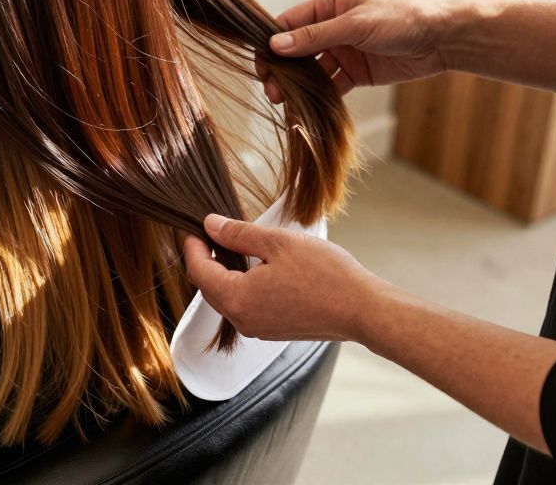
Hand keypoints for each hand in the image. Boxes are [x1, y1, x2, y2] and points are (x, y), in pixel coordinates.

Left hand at [182, 215, 388, 341]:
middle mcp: (242, 319)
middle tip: (212, 233)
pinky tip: (255, 268)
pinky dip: (241, 287)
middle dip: (205, 260)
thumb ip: (238, 234)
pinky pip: (245, 306)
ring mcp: (257, 329)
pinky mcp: (272, 330)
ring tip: (234, 246)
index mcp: (237, 298)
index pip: (198, 270)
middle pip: (208, 287)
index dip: (193, 246)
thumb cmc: (326, 275)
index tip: (195, 227)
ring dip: (224, 274)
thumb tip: (210, 225)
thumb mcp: (278, 243)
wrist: (363, 310)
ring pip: (226, 298)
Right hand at [258, 0, 452, 103]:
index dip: (272, 43)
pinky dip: (318, 96)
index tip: (261, 64)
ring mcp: (343, 51)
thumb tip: (277, 45)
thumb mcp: (355, 25)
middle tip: (271, 90)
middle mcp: (331, 28)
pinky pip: (330, 85)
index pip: (288, 24)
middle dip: (282, 69)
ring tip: (284, 101)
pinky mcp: (355, 73)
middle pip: (296, 50)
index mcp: (328, 6)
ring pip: (310, 70)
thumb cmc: (402, 18)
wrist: (442, 39)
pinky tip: (308, 106)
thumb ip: (316, 36)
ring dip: (297, 85)